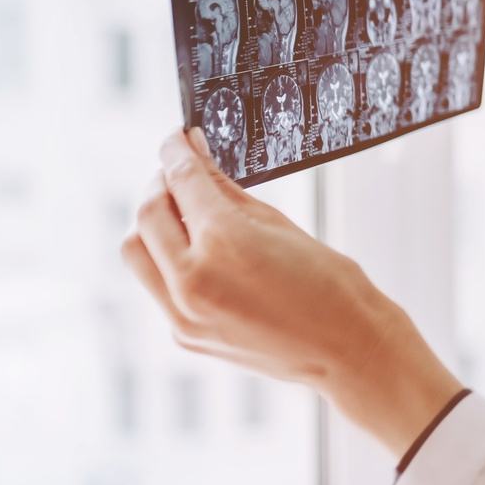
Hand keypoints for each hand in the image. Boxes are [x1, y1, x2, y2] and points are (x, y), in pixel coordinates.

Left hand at [119, 128, 462, 459]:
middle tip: (179, 169)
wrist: (347, 348)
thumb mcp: (279, 222)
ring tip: (184, 212)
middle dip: (159, 183)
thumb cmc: (329, 282)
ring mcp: (183, 314)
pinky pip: (156, 286)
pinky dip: (168, 260)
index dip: (176, 151)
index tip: (176, 136)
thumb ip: (227, 189)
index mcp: (223, 243)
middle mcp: (192, 281)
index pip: (182, 181)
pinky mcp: (184, 334)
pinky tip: (200, 252)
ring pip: (136, 253)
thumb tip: (197, 157)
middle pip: (146, 215)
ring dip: (152, 223)